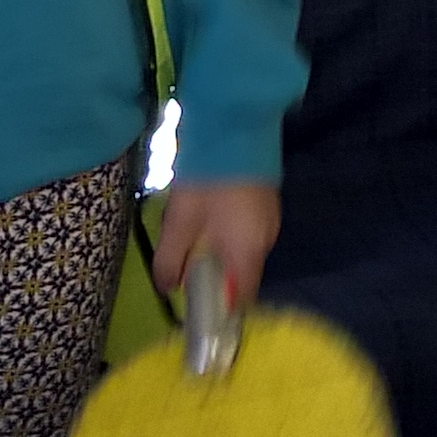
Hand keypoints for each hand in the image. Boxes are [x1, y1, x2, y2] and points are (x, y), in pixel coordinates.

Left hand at [154, 179, 281, 306]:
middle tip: (185, 269)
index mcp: (247, 252)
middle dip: (215, 279)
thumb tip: (168, 289)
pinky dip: (228, 237)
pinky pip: (247, 234)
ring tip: (191, 240)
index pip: (240, 299)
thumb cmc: (206, 180)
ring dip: (220, 255)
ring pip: (244, 253)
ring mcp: (269, 221)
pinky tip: (209, 221)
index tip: (197, 308)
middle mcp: (266, 242)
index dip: (219, 309)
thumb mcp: (179, 221)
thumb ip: (171, 259)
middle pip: (242, 276)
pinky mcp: (266, 204)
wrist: (234, 127)